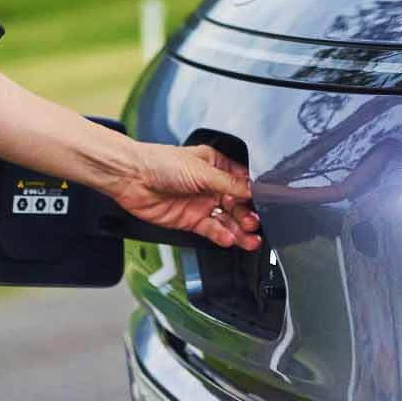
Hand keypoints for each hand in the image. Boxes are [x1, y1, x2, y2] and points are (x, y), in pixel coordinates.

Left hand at [107, 142, 261, 250]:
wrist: (132, 178)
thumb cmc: (160, 163)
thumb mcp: (201, 171)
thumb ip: (229, 184)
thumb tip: (254, 191)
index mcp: (215, 165)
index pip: (243, 181)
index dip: (256, 193)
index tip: (270, 204)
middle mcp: (210, 184)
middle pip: (238, 203)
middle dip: (249, 214)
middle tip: (256, 223)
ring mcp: (200, 203)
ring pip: (227, 220)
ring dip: (239, 230)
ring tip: (250, 239)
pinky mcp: (190, 220)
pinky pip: (211, 230)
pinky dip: (221, 235)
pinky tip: (229, 238)